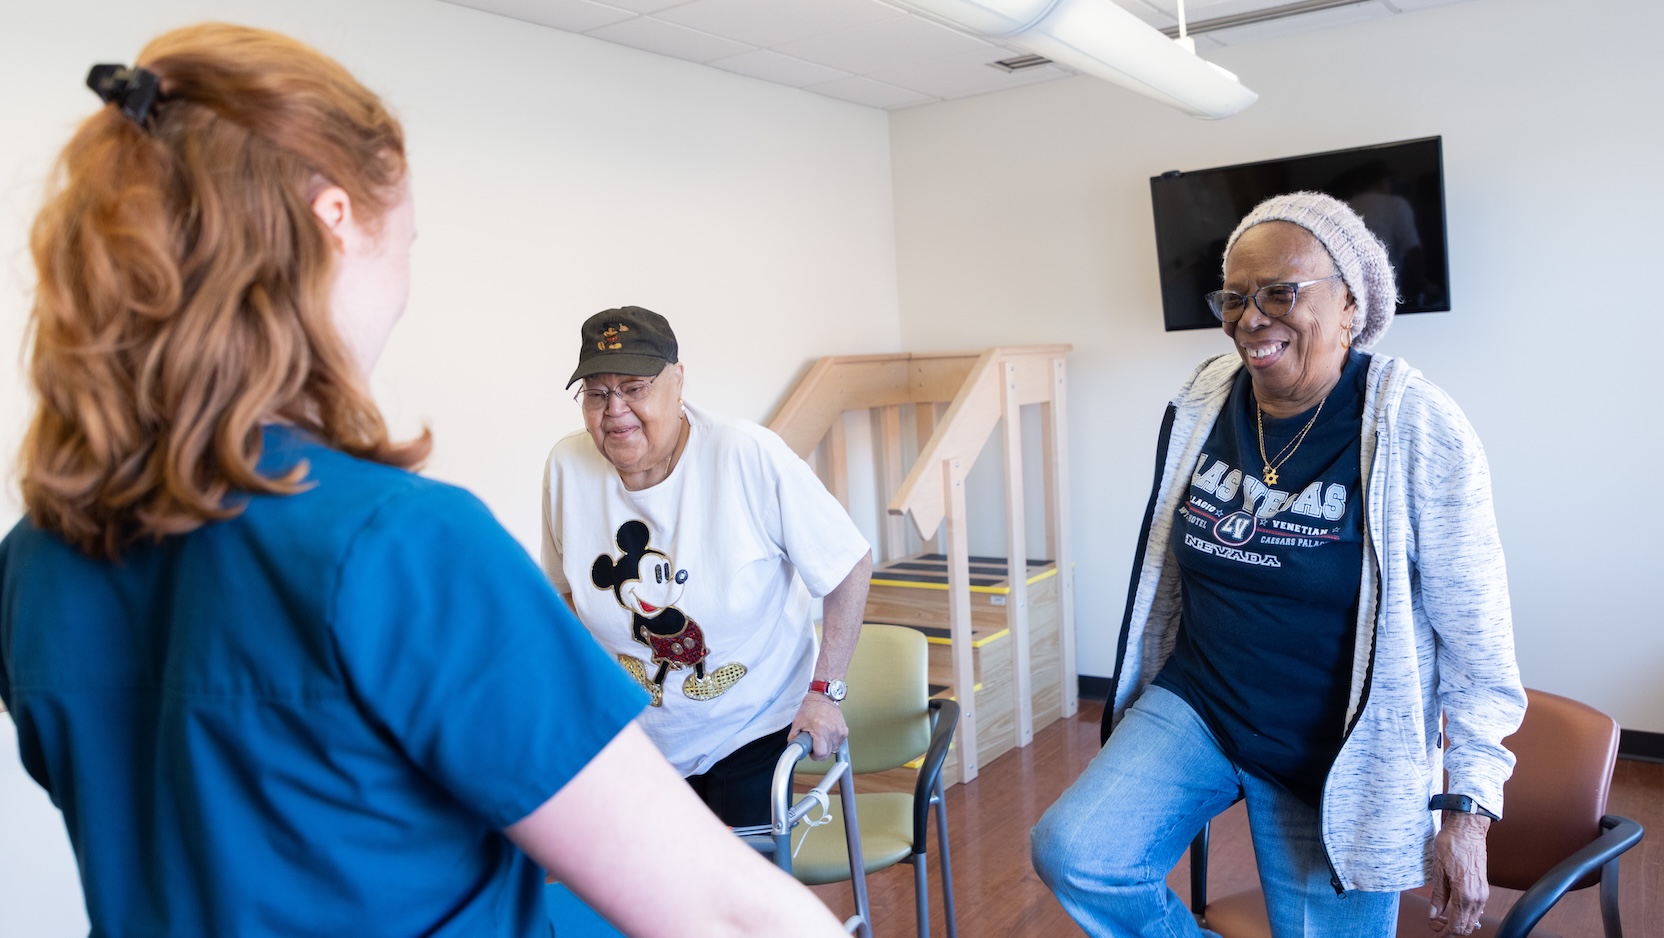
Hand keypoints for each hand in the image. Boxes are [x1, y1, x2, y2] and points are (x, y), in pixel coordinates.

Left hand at [789, 694, 847, 759]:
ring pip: (833, 749)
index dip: (815, 755)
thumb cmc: (811, 708)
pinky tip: (827, 734)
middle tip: (814, 744)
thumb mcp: (797, 722)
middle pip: (827, 753)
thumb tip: (794, 749)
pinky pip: (839, 743)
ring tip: (821, 736)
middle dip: (820, 752)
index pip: (821, 753)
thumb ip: (794, 738)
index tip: (812, 752)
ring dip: (827, 746)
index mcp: (820, 729)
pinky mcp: (844, 730)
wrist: (823, 697)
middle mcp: (832, 730)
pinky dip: (833, 741)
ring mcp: (839, 731)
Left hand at [1428, 812, 1489, 935]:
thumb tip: (1433, 914)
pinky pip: (1476, 909)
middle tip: (1434, 921)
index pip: (1457, 926)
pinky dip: (1464, 913)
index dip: (1443, 932)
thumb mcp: (1438, 871)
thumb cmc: (1452, 844)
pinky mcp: (1483, 887)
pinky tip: (1452, 906)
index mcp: (1465, 895)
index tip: (1432, 928)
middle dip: (1450, 929)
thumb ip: (1438, 896)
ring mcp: (1483, 893)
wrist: (1468, 829)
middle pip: (1466, 927)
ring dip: (1457, 922)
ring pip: (1472, 919)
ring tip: (1440, 914)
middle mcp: (1478, 897)